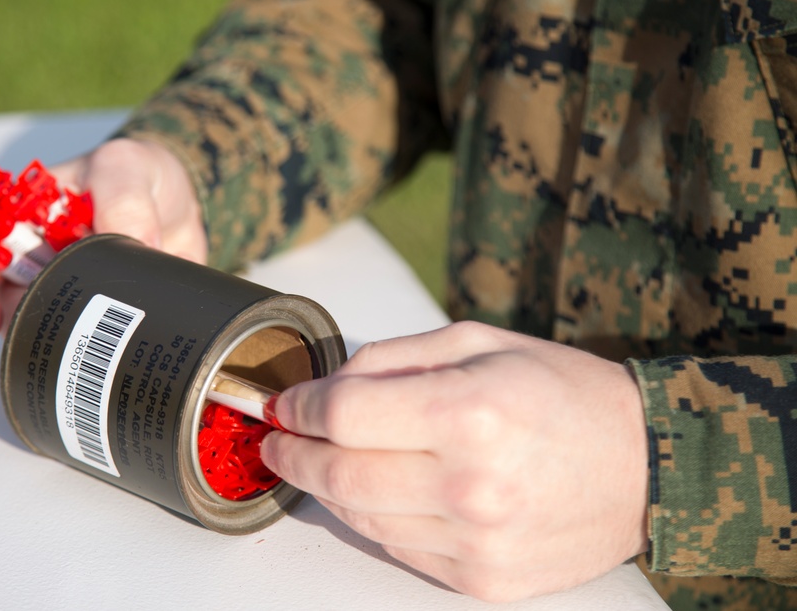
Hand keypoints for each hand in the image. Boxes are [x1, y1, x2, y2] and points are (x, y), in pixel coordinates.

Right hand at [0, 138, 206, 335]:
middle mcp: (37, 261)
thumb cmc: (135, 173)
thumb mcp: (124, 166)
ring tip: (96, 339)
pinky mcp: (103, 314)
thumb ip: (123, 198)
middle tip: (54, 337)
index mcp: (23, 218)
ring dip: (62, 340)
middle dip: (22, 325)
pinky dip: (102, 349)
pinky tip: (119, 350)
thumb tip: (133, 247)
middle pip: (4, 304)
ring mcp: (69, 290)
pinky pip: (93, 343)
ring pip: (46, 330)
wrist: (181, 200)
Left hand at [261, 321, 648, 601]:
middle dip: (292, 455)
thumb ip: (393, 359)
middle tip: (279, 439)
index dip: (299, 407)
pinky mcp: (483, 581)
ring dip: (326, 488)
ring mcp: (477, 541)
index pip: (343, 414)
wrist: (645, 465)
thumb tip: (326, 385)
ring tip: (322, 460)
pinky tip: (380, 490)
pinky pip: (398, 549)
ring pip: (360, 518)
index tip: (284, 404)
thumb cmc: (564, 393)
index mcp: (469, 412)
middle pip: (338, 475)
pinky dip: (373, 518)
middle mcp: (471, 484)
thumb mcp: (480, 342)